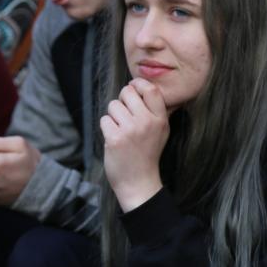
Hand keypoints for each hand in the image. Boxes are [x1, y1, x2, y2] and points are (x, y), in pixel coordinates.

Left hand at [99, 78, 167, 211]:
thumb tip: (145, 86)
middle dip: (122, 101)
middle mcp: (147, 122)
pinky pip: (104, 119)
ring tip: (121, 130)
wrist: (139, 182)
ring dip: (113, 116)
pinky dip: (106, 128)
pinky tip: (114, 139)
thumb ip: (155, 111)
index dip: (138, 83)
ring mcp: (130, 130)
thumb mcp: (161, 131)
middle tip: (124, 115)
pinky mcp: (115, 138)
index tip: (132, 87)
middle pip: (127, 93)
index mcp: (160, 119)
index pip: (151, 89)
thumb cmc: (147, 154)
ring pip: (113, 105)